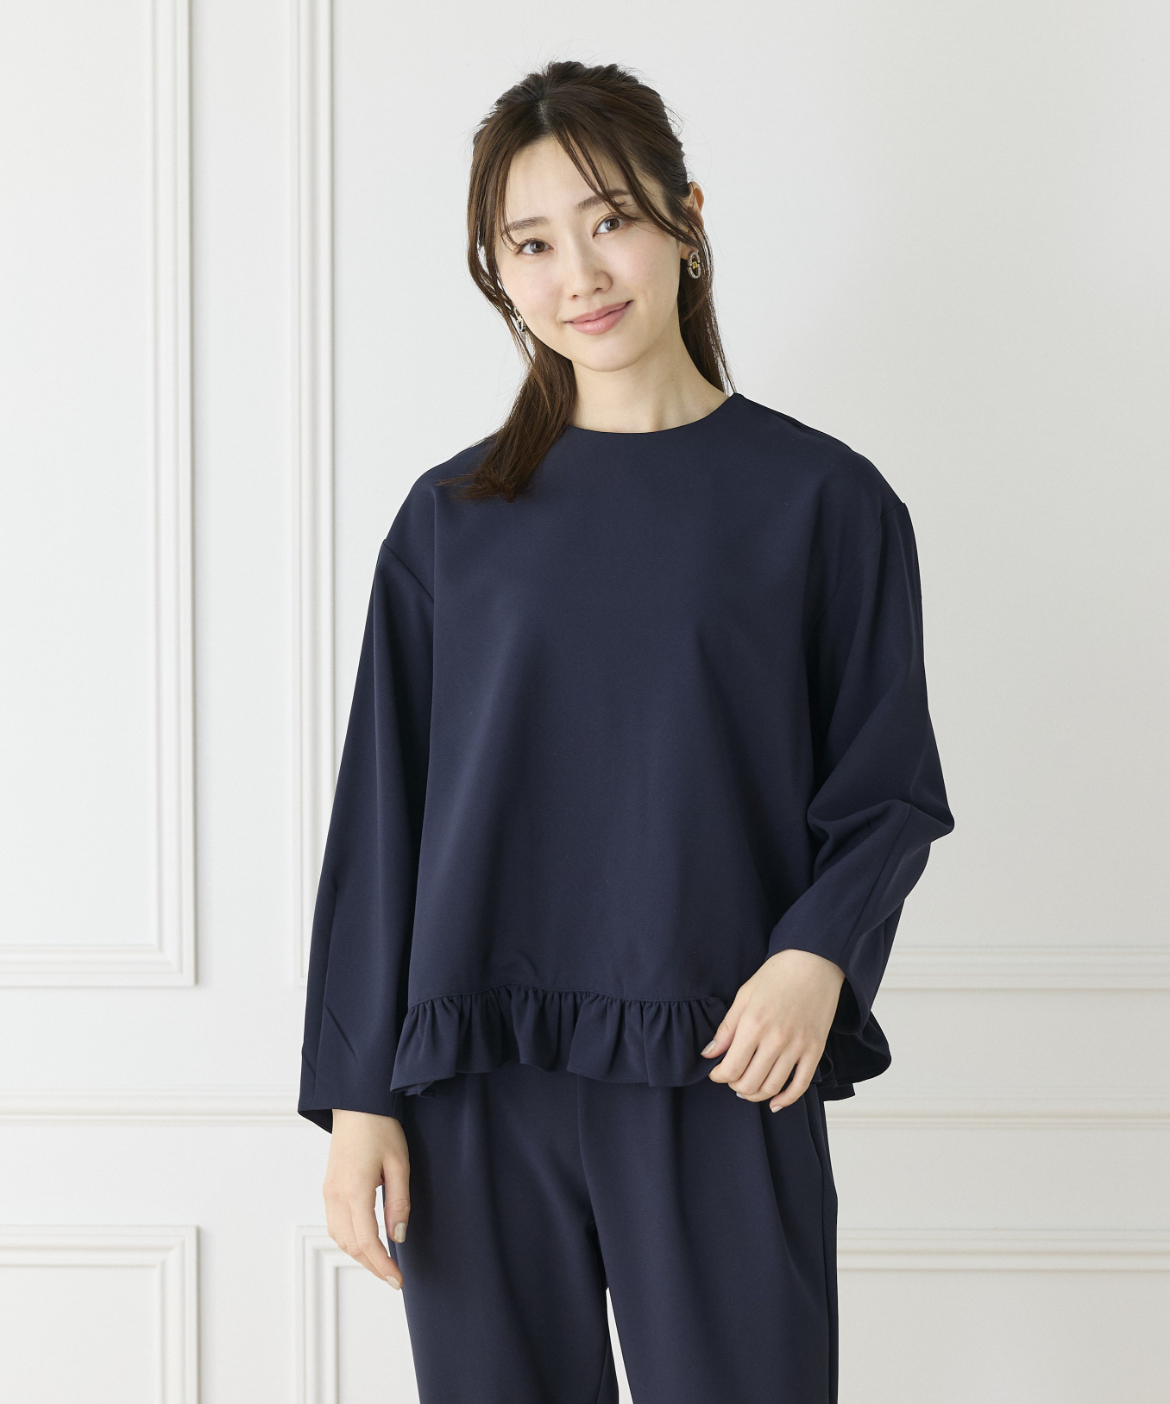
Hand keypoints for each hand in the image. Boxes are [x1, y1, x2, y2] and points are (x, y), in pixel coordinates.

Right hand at [323, 1110, 410, 1287]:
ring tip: (382, 1264)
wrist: (357, 1104)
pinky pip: (335, 1225)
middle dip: (373, 1266)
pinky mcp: (328, 1188)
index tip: (398, 1280)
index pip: (366, 1241)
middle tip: (394, 1278)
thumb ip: (399, 1202)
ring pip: (340, 1238)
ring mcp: (328, 1192)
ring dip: (360, 1255)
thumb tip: (398, 1237)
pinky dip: (349, 1240)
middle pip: (351, 1245)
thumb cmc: (380, 1128)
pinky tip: (365, 1242)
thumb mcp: (399, 1163)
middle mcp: (336, 1196)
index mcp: (354, 1190)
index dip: (382, 1266)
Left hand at [701, 949, 845, 1110]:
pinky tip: (775, 1102)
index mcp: (753, 1025)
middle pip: (749, 1083)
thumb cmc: (776, 976)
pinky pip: (800, 1086)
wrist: (814, 962)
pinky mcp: (815, 1050)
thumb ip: (726, 1028)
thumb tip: (708, 1054)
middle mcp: (775, 1040)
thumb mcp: (744, 996)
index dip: (719, 1076)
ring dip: (756, 1094)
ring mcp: (798, 1047)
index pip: (730, 1069)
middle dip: (735, 1086)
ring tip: (749, 1088)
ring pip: (772, 1088)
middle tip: (733, 1079)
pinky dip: (786, 1099)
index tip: (717, 1072)